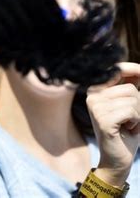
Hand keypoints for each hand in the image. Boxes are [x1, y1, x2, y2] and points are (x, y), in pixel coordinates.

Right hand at [86, 62, 139, 185]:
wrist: (117, 158)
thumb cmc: (126, 130)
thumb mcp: (130, 104)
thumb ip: (133, 86)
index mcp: (96, 90)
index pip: (117, 69)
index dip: (134, 69)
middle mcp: (92, 96)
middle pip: (130, 88)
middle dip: (139, 104)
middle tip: (131, 119)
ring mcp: (95, 107)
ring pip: (132, 100)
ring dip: (138, 115)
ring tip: (129, 125)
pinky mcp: (103, 120)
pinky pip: (130, 112)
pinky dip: (136, 122)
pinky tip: (127, 129)